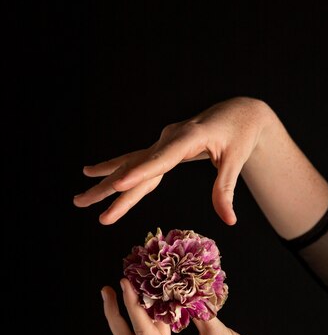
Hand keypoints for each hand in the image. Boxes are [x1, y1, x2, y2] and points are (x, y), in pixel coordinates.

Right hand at [74, 96, 272, 225]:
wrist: (238, 113)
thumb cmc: (240, 135)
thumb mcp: (236, 161)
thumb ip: (226, 190)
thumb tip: (230, 221)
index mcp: (189, 137)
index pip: (161, 159)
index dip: (140, 172)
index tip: (119, 184)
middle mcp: (170, 137)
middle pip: (135, 166)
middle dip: (109, 186)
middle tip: (81, 202)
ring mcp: (163, 141)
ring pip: (130, 165)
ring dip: (105, 182)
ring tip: (79, 198)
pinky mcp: (163, 147)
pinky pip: (137, 162)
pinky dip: (117, 170)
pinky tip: (97, 174)